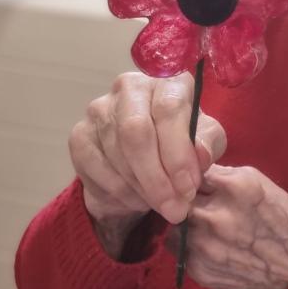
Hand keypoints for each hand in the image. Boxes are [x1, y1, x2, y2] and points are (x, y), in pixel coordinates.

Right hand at [68, 72, 226, 255]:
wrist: (145, 161)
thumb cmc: (181, 144)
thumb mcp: (206, 142)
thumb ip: (208, 144)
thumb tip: (200, 154)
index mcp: (167, 80)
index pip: (168, 109)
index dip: (178, 153)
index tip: (188, 188)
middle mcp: (130, 86)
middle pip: (136, 131)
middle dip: (157, 178)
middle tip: (174, 208)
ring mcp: (100, 109)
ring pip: (117, 154)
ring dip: (142, 189)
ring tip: (161, 204)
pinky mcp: (79, 134)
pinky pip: (96, 168)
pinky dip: (120, 192)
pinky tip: (136, 198)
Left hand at [166, 165, 287, 288]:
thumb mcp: (264, 186)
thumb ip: (228, 177)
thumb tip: (201, 174)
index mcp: (236, 187)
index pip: (195, 171)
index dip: (197, 178)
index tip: (203, 185)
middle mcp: (216, 214)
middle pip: (180, 197)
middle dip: (187, 200)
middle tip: (201, 206)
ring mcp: (205, 244)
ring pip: (174, 225)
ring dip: (185, 224)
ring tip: (203, 228)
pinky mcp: (199, 270)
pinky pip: (180, 251)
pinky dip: (189, 247)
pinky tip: (208, 247)